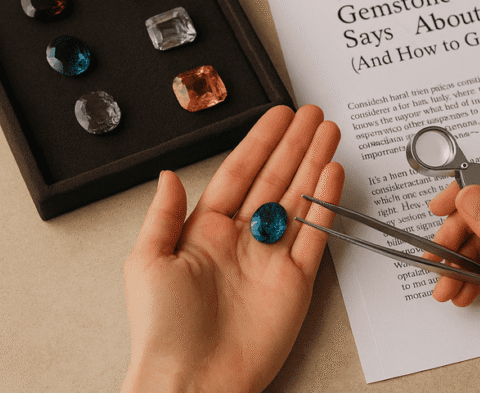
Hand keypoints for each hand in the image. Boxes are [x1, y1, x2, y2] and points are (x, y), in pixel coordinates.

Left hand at [121, 105, 343, 392]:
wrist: (193, 382)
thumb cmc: (162, 329)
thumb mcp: (147, 262)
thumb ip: (163, 215)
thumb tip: (169, 174)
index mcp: (205, 231)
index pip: (239, 173)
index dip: (260, 142)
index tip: (277, 116)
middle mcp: (242, 239)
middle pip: (274, 179)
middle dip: (294, 145)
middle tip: (312, 114)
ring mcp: (271, 258)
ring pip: (299, 199)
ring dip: (314, 165)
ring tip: (329, 133)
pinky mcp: (296, 282)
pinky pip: (315, 234)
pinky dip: (326, 204)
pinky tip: (332, 175)